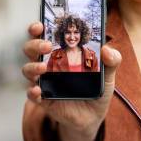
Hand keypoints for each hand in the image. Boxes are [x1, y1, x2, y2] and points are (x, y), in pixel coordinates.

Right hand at [22, 22, 120, 140]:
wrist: (94, 115)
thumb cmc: (97, 88)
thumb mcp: (108, 74)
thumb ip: (112, 61)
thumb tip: (107, 50)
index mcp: (61, 52)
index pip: (44, 35)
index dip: (38, 28)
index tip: (40, 24)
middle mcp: (49, 63)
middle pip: (31, 49)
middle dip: (35, 44)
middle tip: (47, 45)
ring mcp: (44, 81)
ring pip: (28, 69)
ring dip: (32, 66)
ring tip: (44, 68)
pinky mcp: (44, 99)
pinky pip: (31, 94)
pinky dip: (33, 92)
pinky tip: (39, 91)